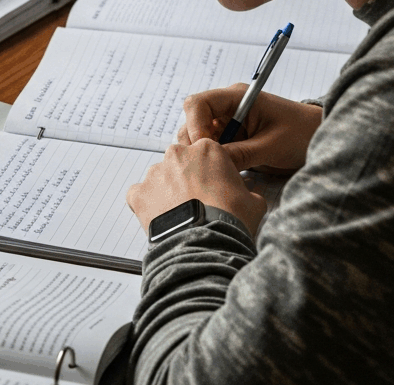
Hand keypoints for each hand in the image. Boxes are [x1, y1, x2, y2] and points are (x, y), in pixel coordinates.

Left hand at [127, 139, 266, 236]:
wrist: (204, 243)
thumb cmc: (229, 220)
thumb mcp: (254, 202)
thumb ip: (248, 191)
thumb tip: (248, 195)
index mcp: (207, 149)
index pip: (206, 153)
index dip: (210, 171)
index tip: (214, 186)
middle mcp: (178, 155)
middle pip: (180, 162)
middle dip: (186, 179)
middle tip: (197, 201)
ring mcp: (155, 173)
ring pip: (160, 178)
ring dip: (167, 192)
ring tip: (180, 214)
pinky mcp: (139, 192)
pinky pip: (140, 194)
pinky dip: (147, 204)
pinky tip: (161, 218)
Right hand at [176, 83, 321, 173]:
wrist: (319, 138)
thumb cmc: (302, 133)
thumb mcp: (271, 146)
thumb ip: (241, 153)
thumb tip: (211, 163)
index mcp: (237, 97)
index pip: (198, 103)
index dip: (194, 125)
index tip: (203, 147)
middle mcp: (227, 108)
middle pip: (192, 121)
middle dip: (195, 142)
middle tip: (207, 164)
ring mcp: (227, 123)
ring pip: (198, 137)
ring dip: (203, 153)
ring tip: (218, 169)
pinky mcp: (230, 138)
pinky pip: (211, 148)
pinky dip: (212, 160)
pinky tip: (223, 171)